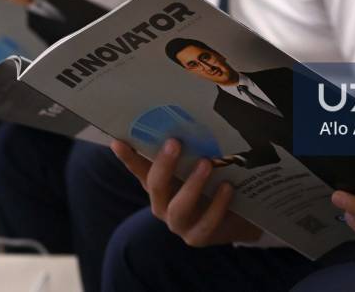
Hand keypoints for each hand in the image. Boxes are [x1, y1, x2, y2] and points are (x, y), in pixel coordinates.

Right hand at [112, 139, 261, 245]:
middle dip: (164, 165)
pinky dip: (217, 205)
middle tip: (175, 142)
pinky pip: (206, 224)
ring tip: (207, 163)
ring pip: (179, 208)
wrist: (236, 217)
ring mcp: (179, 223)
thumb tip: (189, 118)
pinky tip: (227, 187)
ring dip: (193, 185)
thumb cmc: (212, 183)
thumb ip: (191, 149)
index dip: (128, 156)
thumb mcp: (199, 164)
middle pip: (156, 186)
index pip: (139, 168)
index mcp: (159, 184)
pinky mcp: (198, 236)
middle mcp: (163, 204)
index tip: (118, 141)